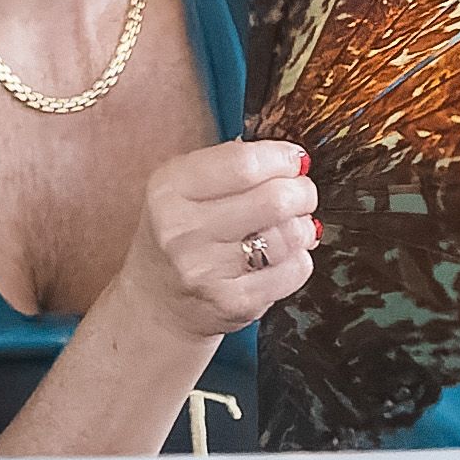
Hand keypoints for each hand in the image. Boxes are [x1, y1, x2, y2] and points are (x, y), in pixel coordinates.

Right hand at [117, 141, 317, 342]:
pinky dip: (298, 259)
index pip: (242, 163)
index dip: (281, 158)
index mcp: (168, 190)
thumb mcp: (182, 190)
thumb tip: (289, 157)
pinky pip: (295, 269)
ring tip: (287, 227)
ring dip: (301, 227)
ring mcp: (207, 269)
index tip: (292, 160)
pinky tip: (279, 258)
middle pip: (275, 199)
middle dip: (302, 191)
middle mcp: (181, 229)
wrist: (157, 302)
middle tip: (300, 193)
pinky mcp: (235, 301)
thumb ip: (229, 166)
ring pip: (290, 235)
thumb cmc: (179, 236)